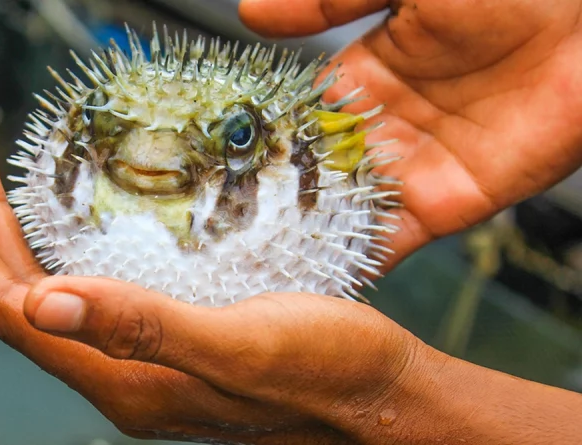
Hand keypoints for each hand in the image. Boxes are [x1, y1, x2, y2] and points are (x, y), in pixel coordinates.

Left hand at [0, 137, 426, 443]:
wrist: (379, 395)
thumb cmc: (325, 370)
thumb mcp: (238, 344)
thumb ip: (143, 329)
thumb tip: (40, 306)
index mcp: (127, 382)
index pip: (19, 321)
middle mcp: (125, 377)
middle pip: (28, 305)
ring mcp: (146, 364)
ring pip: (56, 302)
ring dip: (15, 244)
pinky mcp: (171, 345)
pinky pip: (93, 301)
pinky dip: (61, 259)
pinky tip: (62, 234)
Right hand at [239, 0, 581, 269]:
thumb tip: (252, 11)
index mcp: (368, 73)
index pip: (301, 119)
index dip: (262, 143)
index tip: (215, 167)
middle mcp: (386, 125)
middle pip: (317, 174)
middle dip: (275, 202)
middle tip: (221, 232)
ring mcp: (417, 166)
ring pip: (347, 212)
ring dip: (307, 237)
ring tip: (252, 266)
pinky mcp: (453, 202)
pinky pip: (396, 238)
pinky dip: (358, 259)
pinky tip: (317, 277)